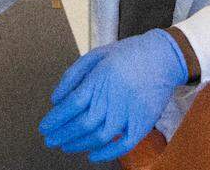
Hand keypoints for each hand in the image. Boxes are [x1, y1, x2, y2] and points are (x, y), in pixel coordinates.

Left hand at [39, 29, 187, 162]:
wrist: (164, 56)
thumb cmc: (128, 54)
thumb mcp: (96, 55)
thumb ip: (72, 76)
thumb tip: (55, 100)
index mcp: (100, 79)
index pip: (71, 105)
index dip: (55, 120)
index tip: (45, 127)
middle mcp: (114, 98)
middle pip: (81, 124)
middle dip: (62, 135)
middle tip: (50, 139)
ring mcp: (130, 112)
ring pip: (99, 136)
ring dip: (78, 144)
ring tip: (66, 145)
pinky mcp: (143, 123)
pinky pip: (123, 144)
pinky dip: (106, 154)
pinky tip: (93, 155)